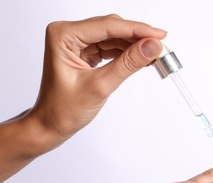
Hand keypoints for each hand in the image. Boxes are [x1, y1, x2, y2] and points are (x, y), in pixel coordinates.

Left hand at [29, 14, 165, 138]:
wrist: (51, 124)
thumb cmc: (63, 109)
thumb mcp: (100, 86)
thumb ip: (128, 64)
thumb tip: (152, 47)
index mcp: (63, 36)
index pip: (108, 26)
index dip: (137, 30)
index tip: (160, 35)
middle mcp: (68, 33)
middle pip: (112, 27)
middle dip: (138, 37)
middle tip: (161, 48)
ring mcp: (76, 42)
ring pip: (114, 36)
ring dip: (135, 45)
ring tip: (155, 55)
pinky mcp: (84, 51)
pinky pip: (110, 46)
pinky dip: (127, 52)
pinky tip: (141, 58)